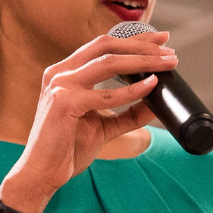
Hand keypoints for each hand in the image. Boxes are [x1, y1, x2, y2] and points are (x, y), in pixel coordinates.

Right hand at [0, 31, 176, 207]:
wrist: (42, 173)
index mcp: (66, 72)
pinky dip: (132, 89)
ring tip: (167, 63)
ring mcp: (60, 85)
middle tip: (169, 48)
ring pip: (108, 63)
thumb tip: (156, 104)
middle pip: (106, 46)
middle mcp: (60, 72)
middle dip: (141, 44)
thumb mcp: (104, 126)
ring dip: (143, 60)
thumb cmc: (67, 149)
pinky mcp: (63, 103)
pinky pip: (105, 94)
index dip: (133, 39)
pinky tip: (151, 85)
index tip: (160, 38)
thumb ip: (127, 113)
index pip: (102, 46)